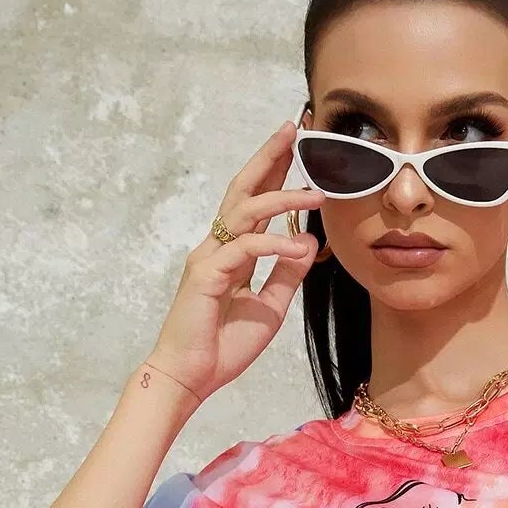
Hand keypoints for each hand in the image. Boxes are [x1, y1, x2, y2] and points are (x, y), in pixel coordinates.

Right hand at [142, 119, 326, 403]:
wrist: (191, 377)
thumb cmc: (223, 345)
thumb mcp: (271, 307)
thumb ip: (287, 274)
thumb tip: (309, 241)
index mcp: (232, 253)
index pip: (254, 203)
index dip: (274, 173)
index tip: (295, 147)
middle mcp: (217, 247)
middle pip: (243, 191)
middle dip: (268, 158)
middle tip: (291, 130)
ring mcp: (209, 259)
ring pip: (245, 213)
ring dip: (282, 198)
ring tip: (315, 193)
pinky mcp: (207, 277)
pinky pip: (245, 250)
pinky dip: (274, 244)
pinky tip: (297, 244)